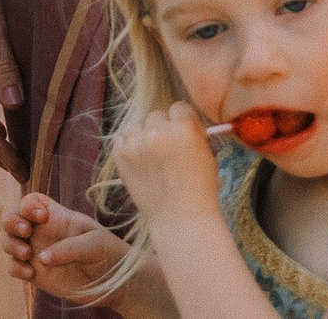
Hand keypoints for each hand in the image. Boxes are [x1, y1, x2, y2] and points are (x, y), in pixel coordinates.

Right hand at [5, 190, 127, 301]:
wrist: (115, 284)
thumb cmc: (108, 254)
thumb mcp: (95, 243)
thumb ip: (70, 247)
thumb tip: (41, 258)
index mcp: (55, 217)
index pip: (31, 201)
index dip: (29, 205)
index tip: (42, 216)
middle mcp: (41, 232)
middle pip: (11, 218)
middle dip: (10, 221)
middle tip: (25, 231)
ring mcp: (37, 253)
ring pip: (9, 242)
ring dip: (11, 245)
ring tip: (27, 254)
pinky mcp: (36, 274)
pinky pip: (14, 267)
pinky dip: (16, 268)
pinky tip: (30, 273)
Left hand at [109, 102, 218, 228]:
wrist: (180, 219)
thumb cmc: (200, 189)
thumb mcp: (207, 154)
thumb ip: (194, 133)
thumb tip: (182, 120)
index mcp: (184, 128)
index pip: (179, 107)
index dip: (182, 121)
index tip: (183, 133)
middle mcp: (158, 131)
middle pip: (157, 115)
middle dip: (164, 128)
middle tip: (168, 149)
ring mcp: (137, 142)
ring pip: (139, 125)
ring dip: (145, 135)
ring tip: (153, 158)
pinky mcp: (120, 154)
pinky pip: (123, 137)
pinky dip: (130, 145)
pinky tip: (140, 160)